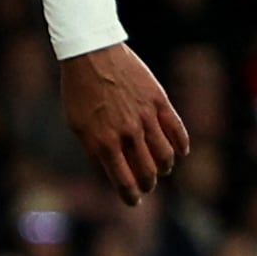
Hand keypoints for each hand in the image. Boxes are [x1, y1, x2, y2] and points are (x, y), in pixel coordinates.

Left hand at [58, 42, 189, 204]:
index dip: (130, 196)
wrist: (91, 54)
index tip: (133, 201)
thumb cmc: (78, 90)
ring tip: (161, 169)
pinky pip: (177, 130)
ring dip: (164, 167)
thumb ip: (93, 149)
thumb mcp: (76, 124)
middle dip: (148, 183)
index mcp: (102, 142)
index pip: (123, 181)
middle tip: (147, 186)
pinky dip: (181, 145)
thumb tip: (108, 172)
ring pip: (165, 155)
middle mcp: (126, 134)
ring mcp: (145, 117)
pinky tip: (180, 152)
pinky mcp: (159, 101)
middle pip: (147, 171)